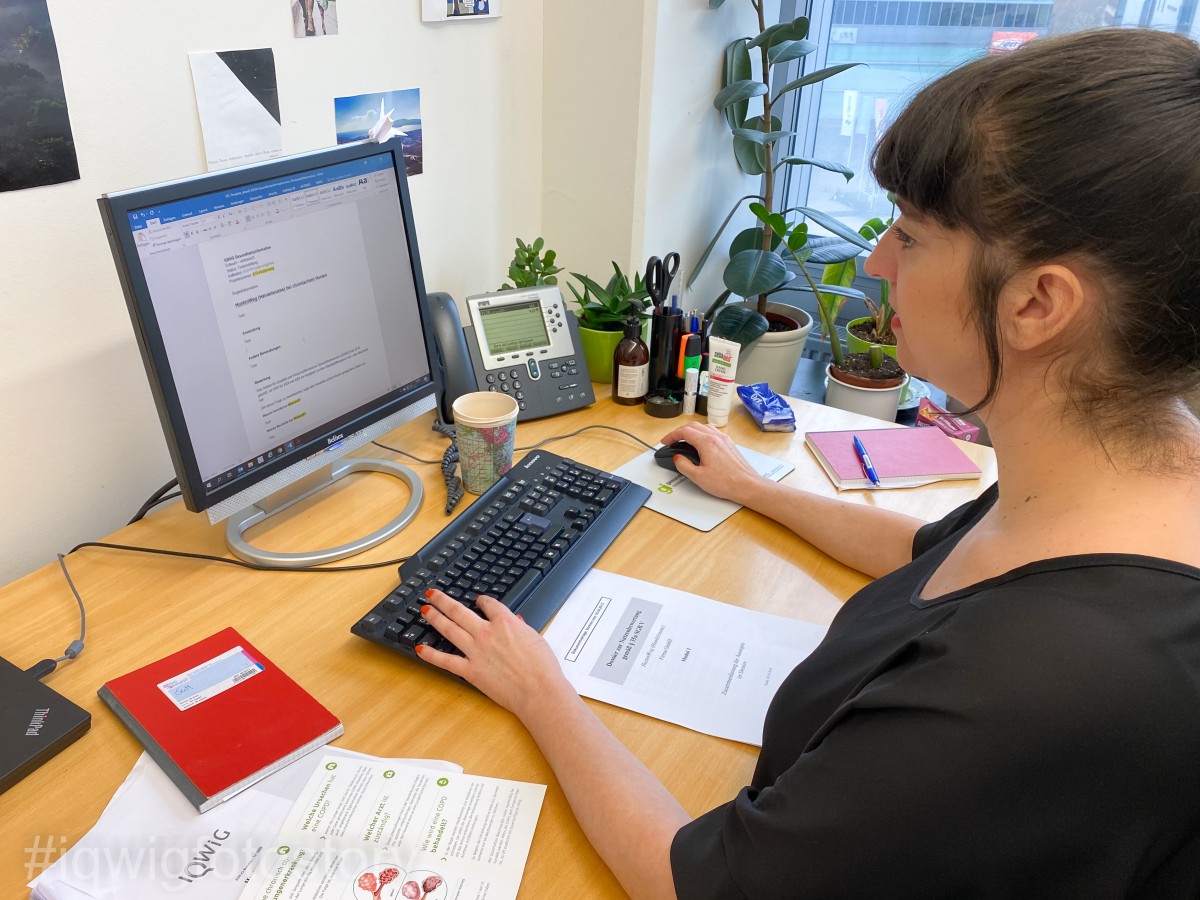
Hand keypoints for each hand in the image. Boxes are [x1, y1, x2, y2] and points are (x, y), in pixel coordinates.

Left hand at [415, 590, 569, 717]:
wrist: (539, 691)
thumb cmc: (543, 667)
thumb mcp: (535, 638)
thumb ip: (521, 628)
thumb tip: (515, 621)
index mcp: (505, 622)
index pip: (488, 604)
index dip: (481, 600)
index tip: (477, 600)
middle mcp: (486, 633)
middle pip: (459, 611)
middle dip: (443, 600)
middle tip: (432, 594)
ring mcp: (476, 651)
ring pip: (449, 629)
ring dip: (434, 617)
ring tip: (424, 610)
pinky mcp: (470, 671)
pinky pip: (446, 661)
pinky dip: (431, 655)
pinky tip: (420, 649)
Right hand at [658, 422, 763, 503]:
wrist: (747, 485)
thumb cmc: (726, 483)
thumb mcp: (698, 477)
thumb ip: (684, 465)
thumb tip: (678, 458)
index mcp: (707, 442)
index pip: (684, 432)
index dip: (672, 435)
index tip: (665, 441)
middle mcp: (716, 437)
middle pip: (693, 426)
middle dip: (680, 432)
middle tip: (672, 441)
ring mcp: (724, 439)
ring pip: (704, 427)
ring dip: (691, 431)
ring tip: (684, 441)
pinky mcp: (729, 444)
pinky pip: (712, 432)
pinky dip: (702, 433)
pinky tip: (700, 443)